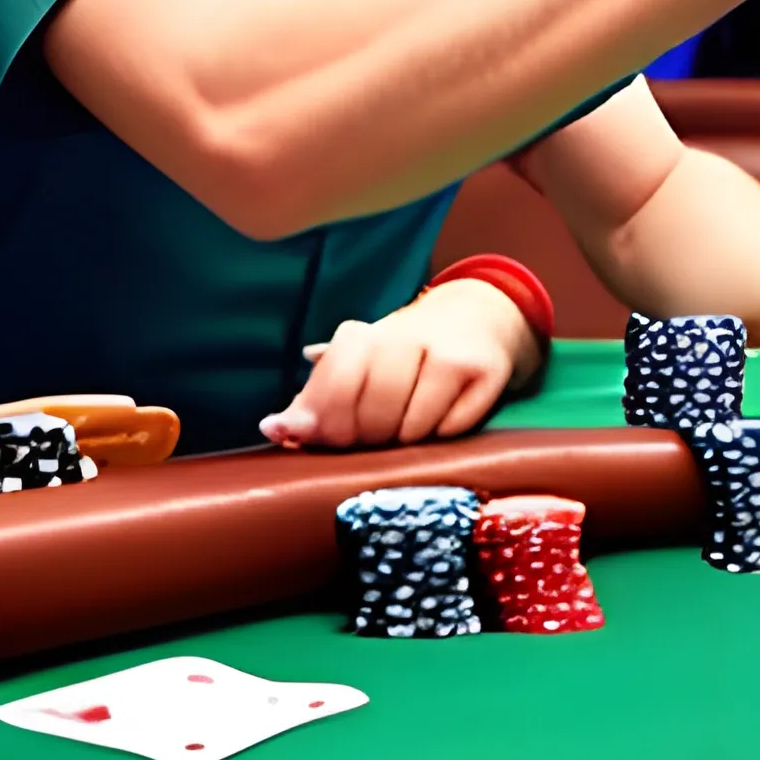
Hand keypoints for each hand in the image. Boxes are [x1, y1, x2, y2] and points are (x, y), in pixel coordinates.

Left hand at [257, 279, 537, 449]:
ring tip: (410, 422)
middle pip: (373, 419)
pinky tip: (443, 414)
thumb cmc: (400, 357)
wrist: (475, 319)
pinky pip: (451, 430)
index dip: (332, 428)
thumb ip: (312, 405)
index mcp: (362, 337)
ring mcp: (448, 353)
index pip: (334, 392)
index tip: (339, 436)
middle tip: (378, 433)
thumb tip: (273, 429)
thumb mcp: (354, 371)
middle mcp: (405, 337)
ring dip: (407, 440)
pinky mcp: (486, 370)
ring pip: (413, 430)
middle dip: (371, 439)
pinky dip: (443, 434)